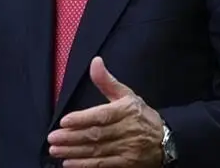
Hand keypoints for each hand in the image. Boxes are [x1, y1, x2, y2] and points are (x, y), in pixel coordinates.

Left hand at [47, 56, 163, 166]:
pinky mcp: (127, 164)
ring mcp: (127, 149)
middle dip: (72, 137)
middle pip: (96, 135)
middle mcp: (127, 130)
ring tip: (56, 150)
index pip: (102, 116)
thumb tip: (95, 62)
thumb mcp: (127, 95)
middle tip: (53, 138)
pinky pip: (103, 165)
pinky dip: (85, 165)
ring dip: (74, 152)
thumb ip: (107, 81)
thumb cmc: (141, 115)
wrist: (167, 139)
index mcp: (126, 111)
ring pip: (97, 151)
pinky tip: (69, 163)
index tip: (64, 121)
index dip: (82, 119)